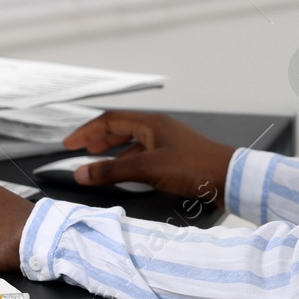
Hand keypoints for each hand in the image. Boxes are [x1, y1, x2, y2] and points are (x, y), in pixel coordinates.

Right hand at [63, 111, 235, 203]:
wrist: (228, 178)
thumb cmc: (194, 166)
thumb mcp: (147, 168)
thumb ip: (112, 171)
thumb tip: (82, 172)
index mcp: (151, 123)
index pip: (110, 120)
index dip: (87, 131)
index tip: (70, 144)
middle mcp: (158, 130)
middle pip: (120, 130)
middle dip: (98, 140)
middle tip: (80, 151)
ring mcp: (167, 144)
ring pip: (132, 145)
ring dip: (113, 154)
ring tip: (97, 166)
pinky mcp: (175, 160)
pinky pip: (144, 158)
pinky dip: (128, 165)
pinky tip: (124, 177)